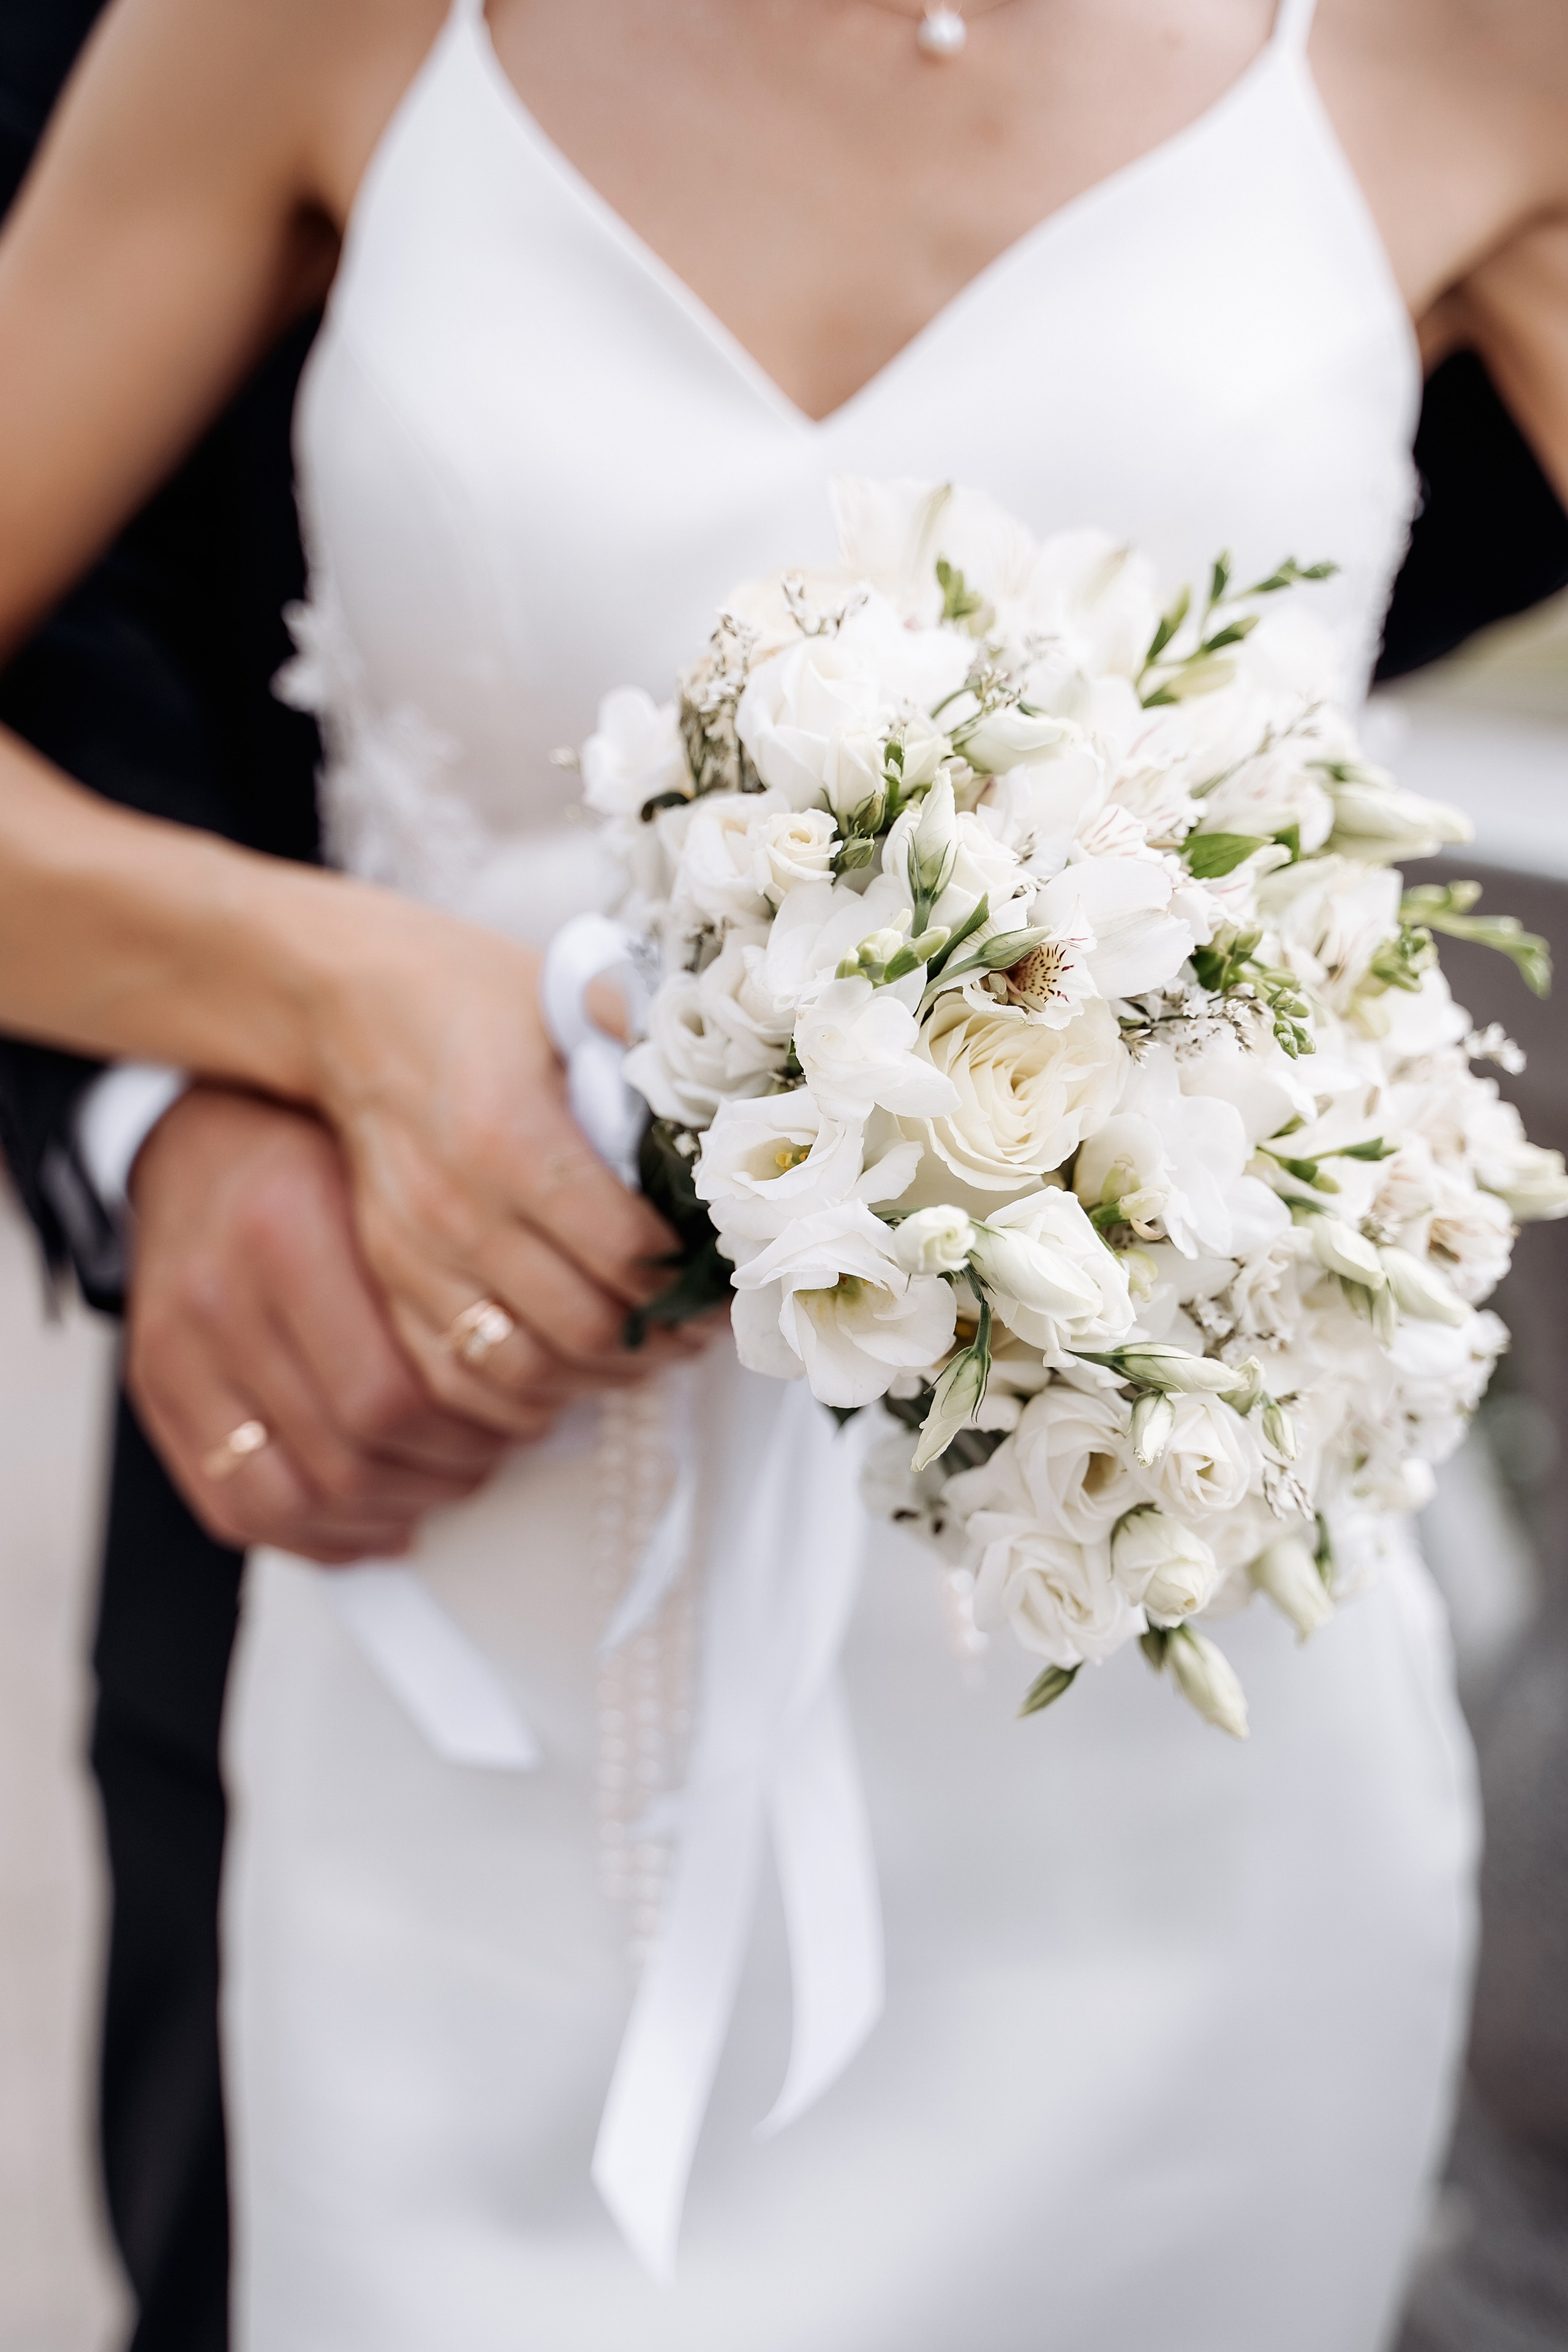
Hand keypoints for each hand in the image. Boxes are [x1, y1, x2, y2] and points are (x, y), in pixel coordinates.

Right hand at [125, 1085, 515, 1563]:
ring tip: (437, 1486)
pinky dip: (313, 1536)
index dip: (468, 1433)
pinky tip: (369, 1520)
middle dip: (440, 1474)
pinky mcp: (155, 1392)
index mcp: (285, 1229)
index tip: (515, 1422)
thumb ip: (442, 1267)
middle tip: (488, 1456)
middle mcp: (219, 1297)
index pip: (391, 1393)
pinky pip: (235, 1508)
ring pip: (294, 1498)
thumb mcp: (382, 1175)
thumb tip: (531, 1366)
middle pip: (349, 1453)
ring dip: (384, 1511)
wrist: (193, 1138)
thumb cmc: (305, 1156)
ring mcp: (176, 1354)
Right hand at [306, 905, 711, 1437]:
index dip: (688, 1282)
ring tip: (644, 1354)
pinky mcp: (390, 1278)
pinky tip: (569, 1375)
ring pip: (521, 1367)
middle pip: (581, 1325)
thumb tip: (732, 1080)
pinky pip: (454, 1378)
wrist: (353, 1007)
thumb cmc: (478, 1000)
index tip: (725, 1280)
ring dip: (598, 1377)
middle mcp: (459, 1209)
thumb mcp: (568, 994)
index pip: (625, 1251)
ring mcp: (416, 1253)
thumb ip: (646, 1039)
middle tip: (698, 1330)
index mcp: (511, 1137)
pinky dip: (521, 1398)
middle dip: (657, 1341)